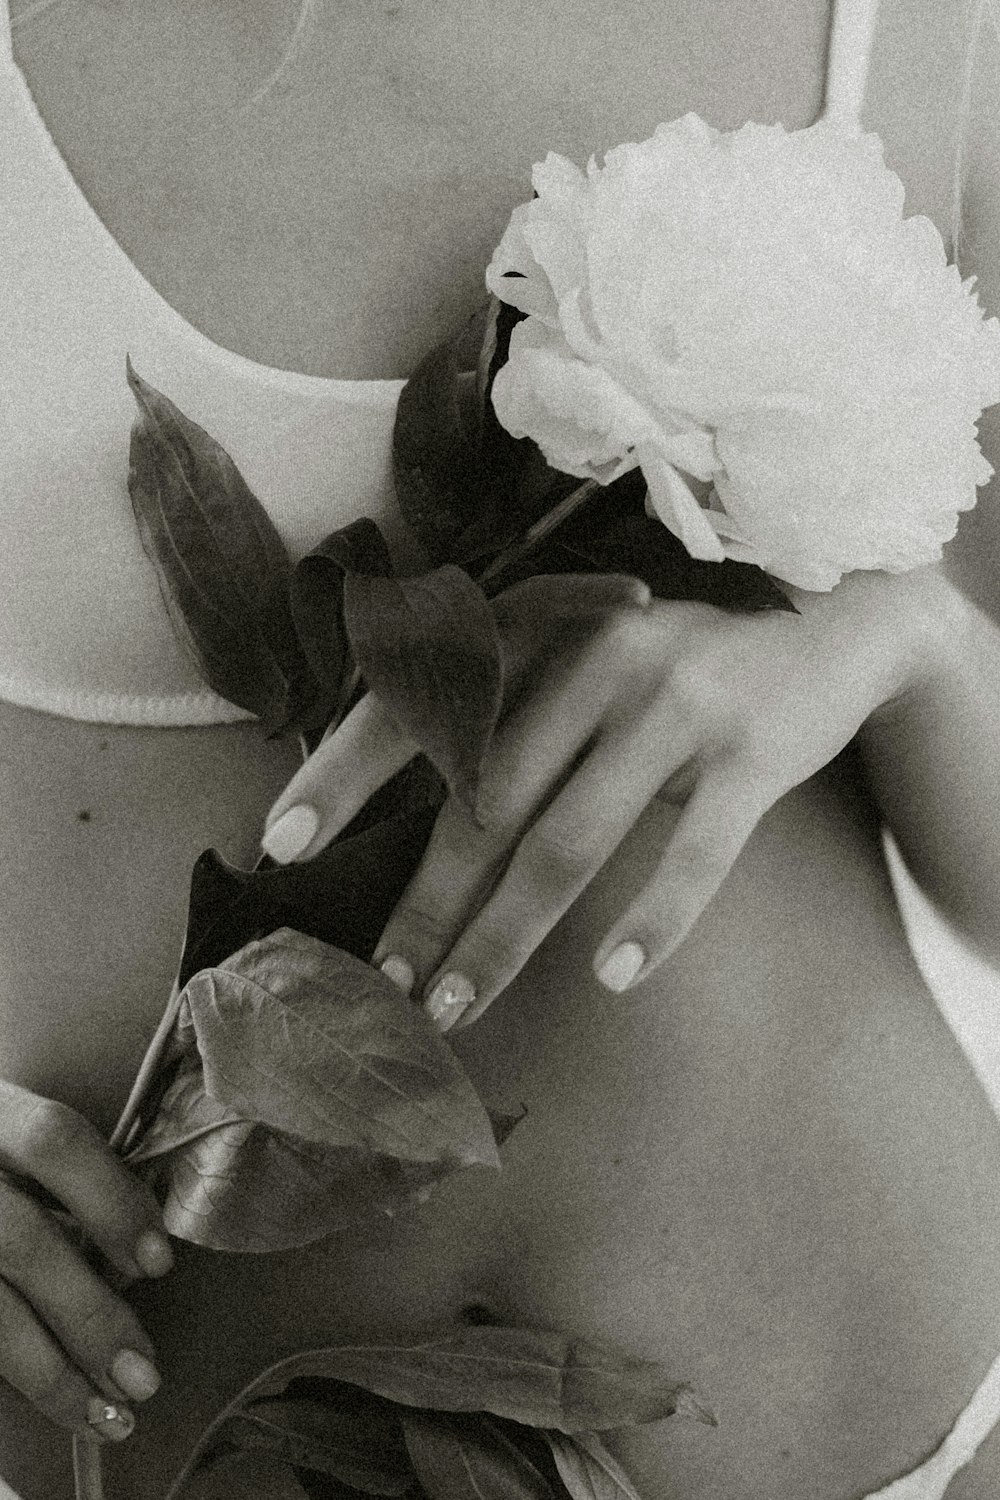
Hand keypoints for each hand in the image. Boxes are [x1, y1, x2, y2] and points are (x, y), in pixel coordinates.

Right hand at [0, 1080, 171, 1440]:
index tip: (159, 1263)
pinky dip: (12, 1378)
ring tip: (110, 1417)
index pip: (53, 1140)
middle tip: (146, 1374)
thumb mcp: (23, 1140)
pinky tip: (58, 1405)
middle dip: (87, 1313)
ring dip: (49, 1373)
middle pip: (19, 1240)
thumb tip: (134, 1266)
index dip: (110, 1199)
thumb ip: (71, 1183)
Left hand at [262, 568, 942, 1029]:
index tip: (281, 847)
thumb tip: (417, 840)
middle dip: (427, 903)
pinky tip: (615, 976)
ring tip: (459, 1005)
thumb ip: (508, 724)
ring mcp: (675, 703)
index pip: (420, 703)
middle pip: (485, 802)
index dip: (345, 775)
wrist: (825, 634)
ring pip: (570, 840)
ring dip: (506, 936)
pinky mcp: (749, 753)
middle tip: (386, 984)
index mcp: (540, 634)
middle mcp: (596, 659)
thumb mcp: (582, 669)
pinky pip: (692, 852)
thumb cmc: (671, 675)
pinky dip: (652, 919)